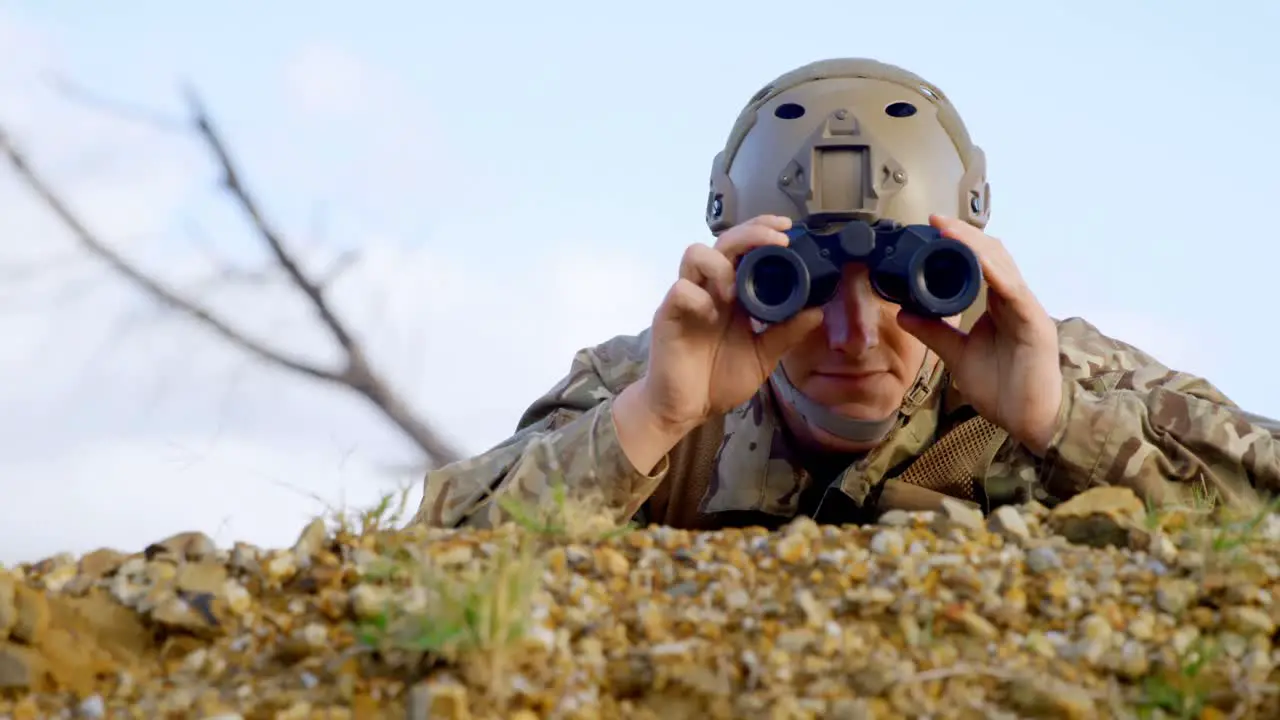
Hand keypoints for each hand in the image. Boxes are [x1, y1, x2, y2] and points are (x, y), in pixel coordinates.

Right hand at [638, 214, 824, 432]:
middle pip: (723, 240)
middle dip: (751, 233)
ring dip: (720, 265)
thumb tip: (818, 310)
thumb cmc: (719, 380)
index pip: (745, 248)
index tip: (787, 228)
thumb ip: (786, 333)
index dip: (762, 231)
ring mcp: (687, 299)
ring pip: (695, 253)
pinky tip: (710, 316)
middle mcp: (710, 288)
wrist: (686, 409)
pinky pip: (680, 289)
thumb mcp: (763, 357)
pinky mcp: (667, 315)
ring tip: (734, 292)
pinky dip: (698, 297)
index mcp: (733, 293)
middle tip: (777, 241)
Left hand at [895, 215, 1063, 455]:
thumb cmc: (1003, 390)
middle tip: (936, 221)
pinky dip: (996, 274)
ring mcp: (1027, 311)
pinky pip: (1015, 293)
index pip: (981, 263)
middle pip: (993, 256)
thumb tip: (904, 313)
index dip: (960, 243)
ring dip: (976, 246)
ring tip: (949, 230)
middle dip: (965, 236)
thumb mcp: (958, 356)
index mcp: (1000, 305)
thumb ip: (935, 333)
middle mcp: (1015, 301)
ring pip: (1004, 267)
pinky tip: (979, 261)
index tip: (931, 228)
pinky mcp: (1035, 325)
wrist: (1030, 422)